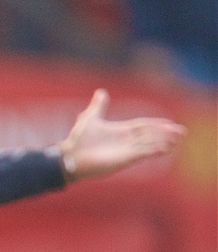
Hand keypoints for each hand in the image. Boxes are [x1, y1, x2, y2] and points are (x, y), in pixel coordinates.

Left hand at [59, 88, 185, 181]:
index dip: (156, 125)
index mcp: (120, 131)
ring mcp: (125, 151)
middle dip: (165, 133)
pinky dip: (154, 150)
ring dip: (164, 142)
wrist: (69, 156)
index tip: (169, 123)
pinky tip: (165, 148)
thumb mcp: (90, 118)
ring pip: (149, 145)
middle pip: (150, 135)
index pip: (142, 126)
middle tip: (181, 132)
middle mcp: (125, 141)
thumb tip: (101, 92)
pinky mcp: (123, 159)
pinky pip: (142, 154)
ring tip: (177, 140)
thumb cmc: (77, 140)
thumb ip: (98, 106)